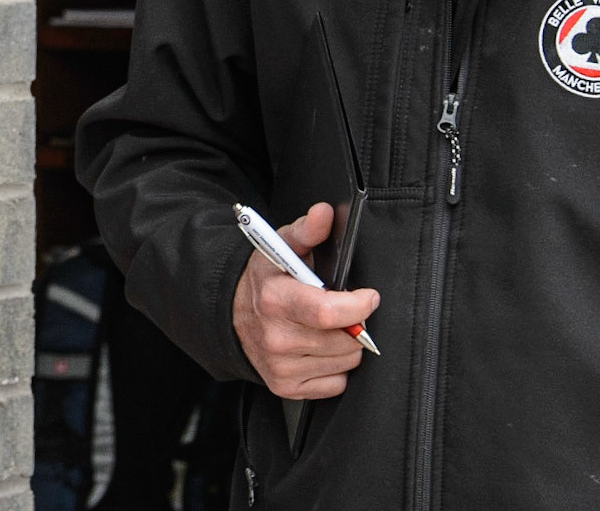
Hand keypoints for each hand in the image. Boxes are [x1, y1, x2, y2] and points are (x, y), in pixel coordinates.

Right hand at [231, 202, 379, 399]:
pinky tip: (319, 348)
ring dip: (346, 346)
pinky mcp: (285, 387)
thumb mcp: (281, 247)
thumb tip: (324, 212)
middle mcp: (276, 337)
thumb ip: (307, 230)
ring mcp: (280, 366)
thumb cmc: (264, 280)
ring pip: (345, 362)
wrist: (231, 315)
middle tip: (344, 311)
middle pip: (344, 341)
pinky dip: (335, 368)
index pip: (328, 313)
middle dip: (354, 324)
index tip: (368, 296)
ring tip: (327, 328)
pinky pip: (336, 384)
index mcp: (276, 299)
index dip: (358, 306)